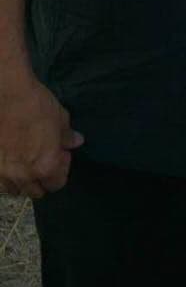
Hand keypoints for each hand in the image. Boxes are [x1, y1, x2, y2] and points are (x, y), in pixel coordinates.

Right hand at [0, 76, 83, 198]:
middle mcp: (24, 176)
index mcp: (46, 167)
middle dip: (43, 178)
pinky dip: (6, 177)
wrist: (6, 94)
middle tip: (43, 158)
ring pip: (15, 190)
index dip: (62, 169)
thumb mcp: (60, 118)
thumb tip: (76, 142)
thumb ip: (67, 136)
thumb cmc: (36, 105)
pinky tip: (10, 161)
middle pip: (36, 192)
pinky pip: (0, 182)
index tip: (61, 153)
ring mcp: (3, 173)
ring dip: (23, 180)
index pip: (57, 184)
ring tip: (25, 161)